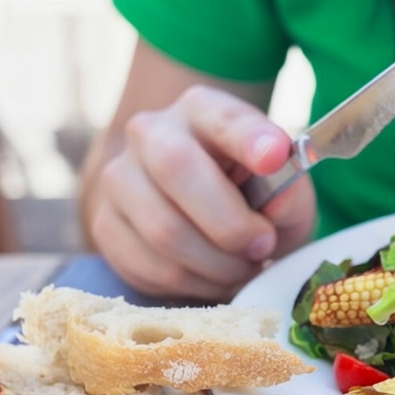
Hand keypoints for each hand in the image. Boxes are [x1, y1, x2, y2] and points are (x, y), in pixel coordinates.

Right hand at [85, 85, 316, 299]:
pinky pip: (150, 267)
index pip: (224, 117)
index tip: (274, 155)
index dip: (249, 137)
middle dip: (230, 223)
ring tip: (242, 266)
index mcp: (203, 110)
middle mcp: (151, 132)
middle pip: (176, 168)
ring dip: (217, 265)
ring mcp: (120, 177)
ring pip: (164, 230)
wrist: (200, 217)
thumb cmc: (252, 198)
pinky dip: (194, 285)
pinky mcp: (105, 225)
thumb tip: (278, 201)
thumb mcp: (285, 193)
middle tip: (263, 246)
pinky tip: (213, 275)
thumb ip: (289, 195)